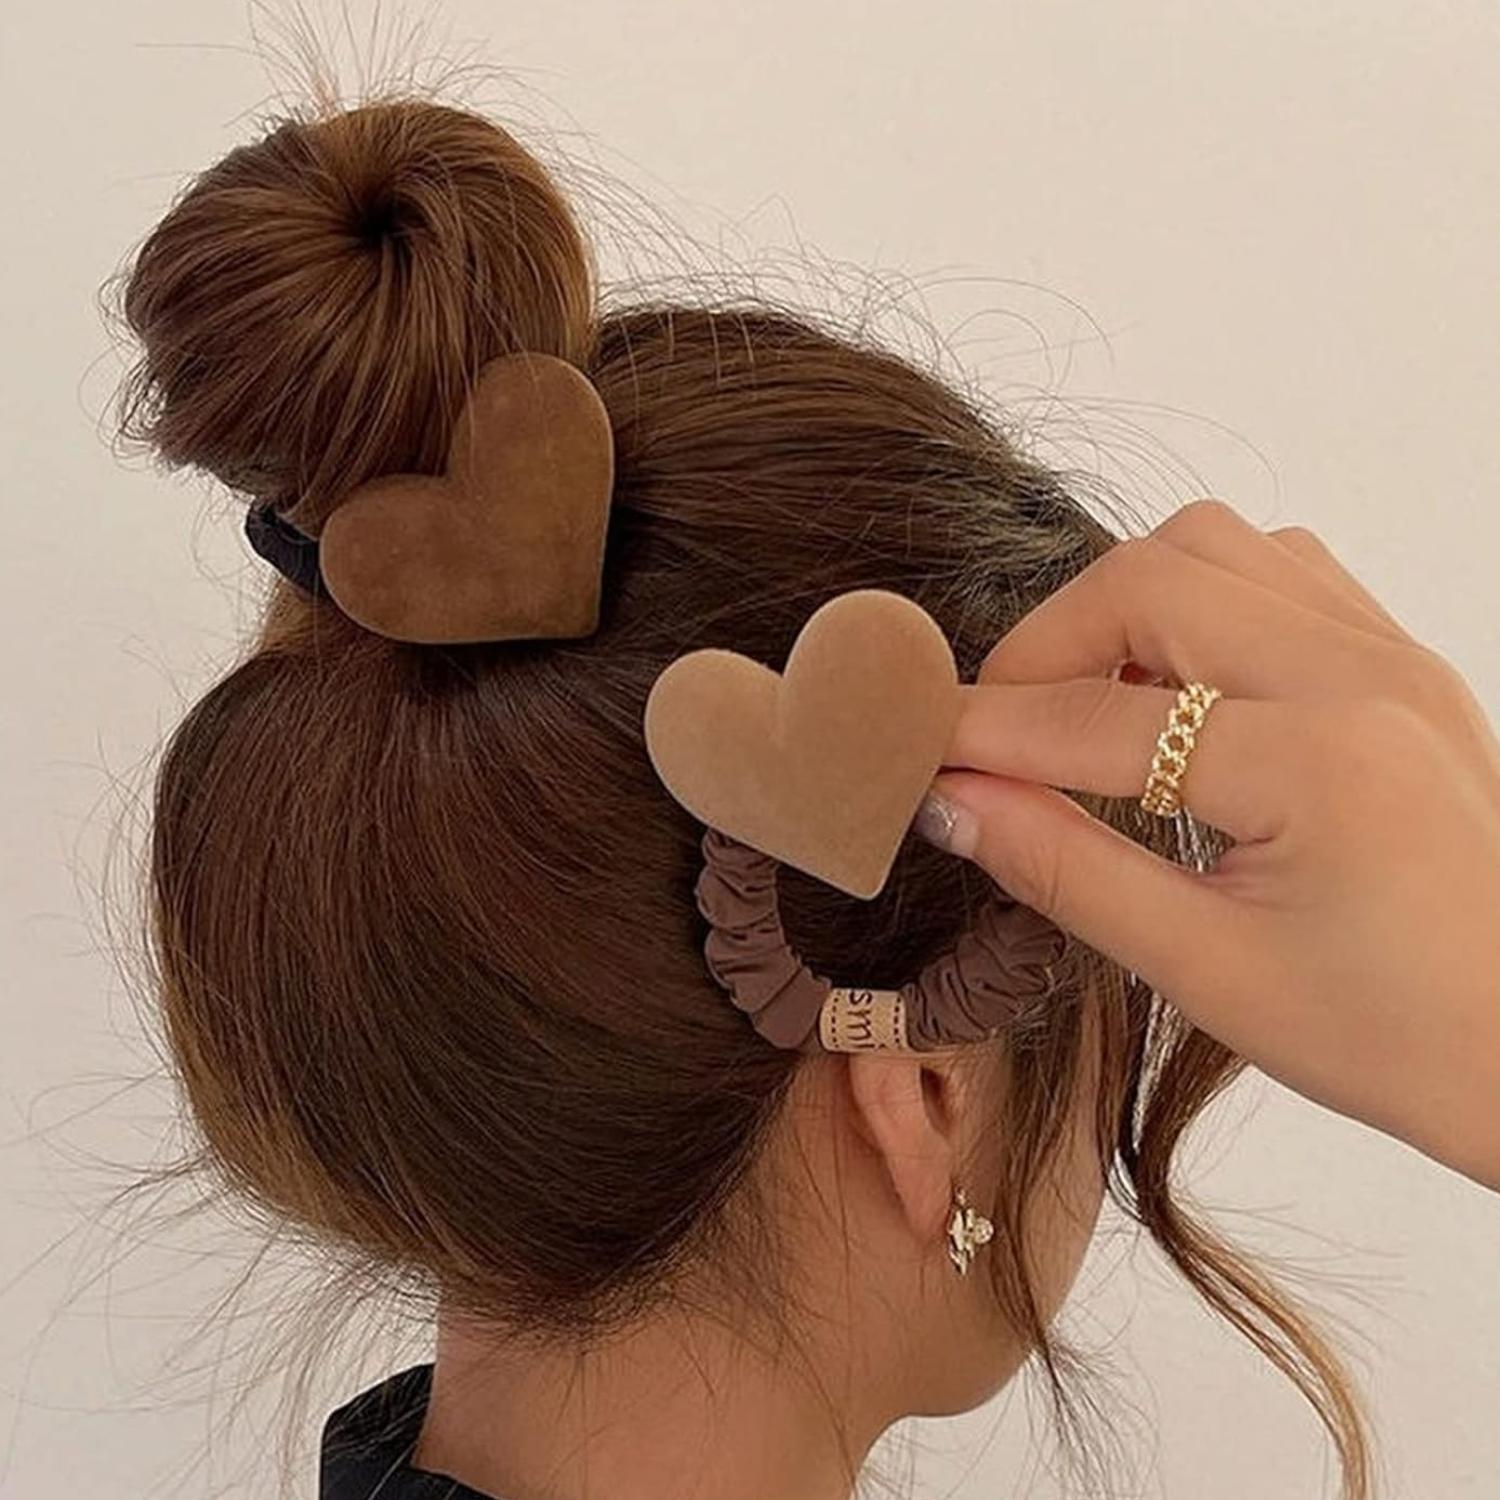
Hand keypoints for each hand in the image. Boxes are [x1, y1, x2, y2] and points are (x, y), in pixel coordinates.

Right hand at [921, 499, 1499, 1190]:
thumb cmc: (1394, 1036)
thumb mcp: (1208, 973)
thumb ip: (1065, 870)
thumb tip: (952, 801)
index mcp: (1321, 764)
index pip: (1100, 719)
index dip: (987, 731)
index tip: (913, 747)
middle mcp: (1363, 675)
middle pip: (1153, 577)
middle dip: (1047, 644)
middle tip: (996, 728)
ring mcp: (1393, 653)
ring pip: (1216, 546)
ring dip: (1123, 606)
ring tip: (1085, 702)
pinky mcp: (1402, 658)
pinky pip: (1278, 568)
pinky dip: (1197, 601)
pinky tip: (1175, 686)